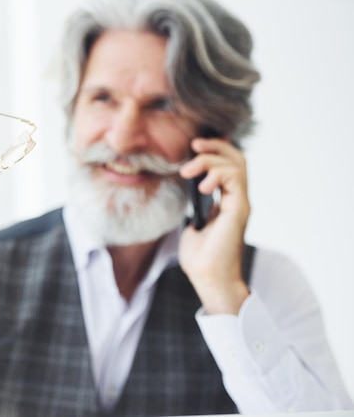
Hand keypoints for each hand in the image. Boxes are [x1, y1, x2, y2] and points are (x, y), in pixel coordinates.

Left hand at [178, 138, 250, 314]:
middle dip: (214, 146)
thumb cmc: (200, 257)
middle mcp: (236, 199)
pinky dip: (217, 174)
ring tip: (189, 171)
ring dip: (210, 160)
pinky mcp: (239, 208)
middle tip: (193, 145)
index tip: (192, 146)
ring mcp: (239, 203)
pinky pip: (235, 178)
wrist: (208, 278)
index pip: (227, 165)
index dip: (214, 150)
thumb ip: (193, 207)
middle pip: (236, 158)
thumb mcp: (191, 224)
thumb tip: (185, 192)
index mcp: (226, 201)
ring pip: (236, 164)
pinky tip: (201, 185)